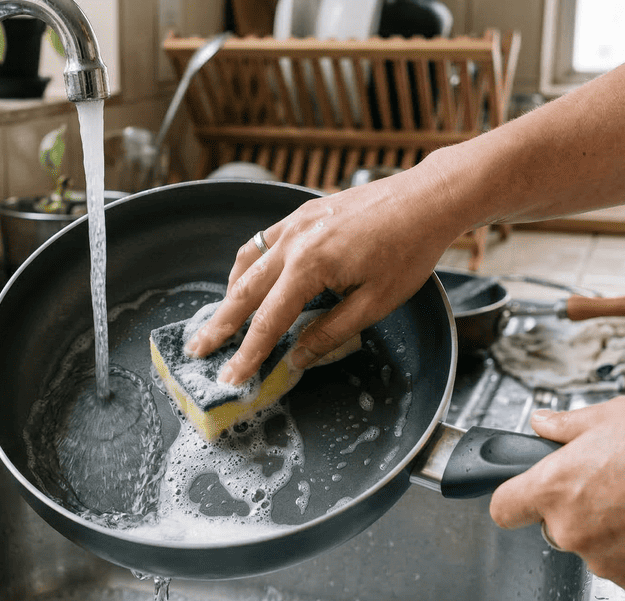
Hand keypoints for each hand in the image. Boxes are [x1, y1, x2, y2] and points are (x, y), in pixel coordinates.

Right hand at [183, 171, 460, 384]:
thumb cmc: (408, 251)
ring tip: (222, 320)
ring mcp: (295, 223)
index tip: (230, 376)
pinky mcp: (303, 213)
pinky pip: (263, 241)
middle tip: (199, 349)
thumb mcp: (375, 302)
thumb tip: (297, 356)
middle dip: (220, 325)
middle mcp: (294, 242)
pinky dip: (249, 264)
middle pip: (244, 291)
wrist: (426, 199)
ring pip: (247, 262)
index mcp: (310, 266)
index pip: (268, 321)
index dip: (247, 353)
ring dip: (231, 293)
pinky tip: (250, 279)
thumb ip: (330, 331)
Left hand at [490, 396, 624, 595]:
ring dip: (612, 531)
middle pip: (554, 527)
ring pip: (595, 548)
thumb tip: (542, 425)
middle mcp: (573, 531)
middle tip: (616, 483)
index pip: (503, 508)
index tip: (524, 494)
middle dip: (577, 509)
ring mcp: (607, 562)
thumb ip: (566, 426)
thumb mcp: (615, 415)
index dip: (514, 499)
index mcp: (556, 488)